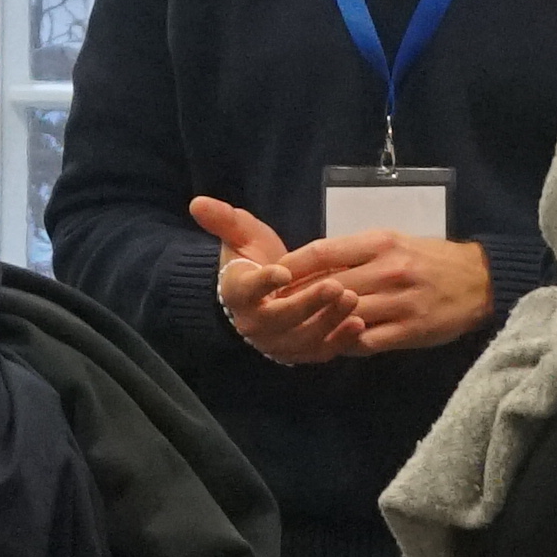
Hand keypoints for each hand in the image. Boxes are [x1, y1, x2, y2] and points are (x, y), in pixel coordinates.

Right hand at [187, 196, 361, 366]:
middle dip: (308, 304)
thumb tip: (197, 203)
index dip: (264, 283)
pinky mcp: (299, 354)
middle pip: (279, 319)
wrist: (261, 298)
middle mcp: (254, 325)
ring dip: (328, 321)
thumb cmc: (253, 263)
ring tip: (350, 299)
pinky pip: (319, 352)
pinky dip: (339, 342)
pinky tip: (358, 324)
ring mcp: (277, 344)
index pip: (247, 290)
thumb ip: (224, 220)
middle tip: (334, 286)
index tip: (283, 272)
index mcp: (238, 294)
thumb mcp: (241, 237)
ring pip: (302, 339)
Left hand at [266, 232, 492, 354]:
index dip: (293, 265)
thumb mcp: (394, 242)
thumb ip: (357, 252)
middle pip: (329, 287)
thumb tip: (313, 263)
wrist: (480, 281)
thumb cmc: (430, 259)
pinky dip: (346, 343)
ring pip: (345, 316)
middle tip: (271, 309)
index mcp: (381, 243)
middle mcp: (388, 270)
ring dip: (318, 324)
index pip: (324, 252)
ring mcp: (399, 302)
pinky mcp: (410, 331)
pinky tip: (333, 344)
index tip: (270, 275)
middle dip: (298, 299)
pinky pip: (366, 341)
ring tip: (294, 330)